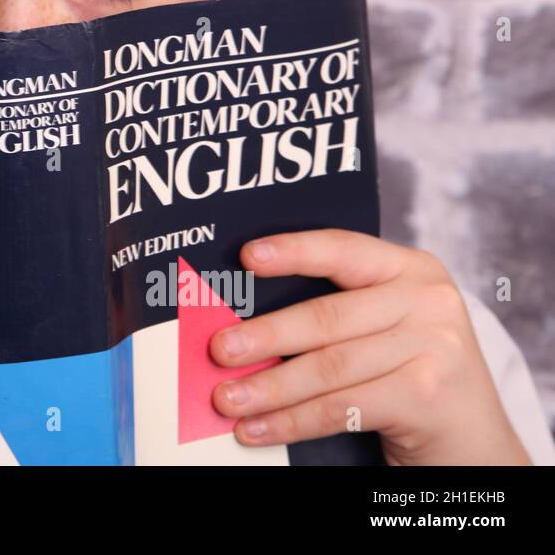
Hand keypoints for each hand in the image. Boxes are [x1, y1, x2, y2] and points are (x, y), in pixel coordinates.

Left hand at [208, 229, 530, 464]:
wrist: (474, 441)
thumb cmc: (409, 375)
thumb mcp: (384, 329)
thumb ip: (335, 314)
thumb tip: (240, 321)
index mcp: (410, 269)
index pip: (342, 250)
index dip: (293, 251)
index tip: (245, 257)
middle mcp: (428, 300)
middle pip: (326, 316)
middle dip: (264, 336)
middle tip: (217, 350)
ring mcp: (435, 347)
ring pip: (329, 367)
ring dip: (270, 387)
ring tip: (227, 399)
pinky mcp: (428, 395)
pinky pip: (343, 407)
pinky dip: (293, 421)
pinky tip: (258, 429)